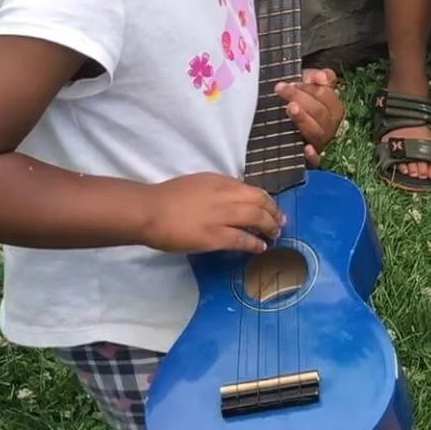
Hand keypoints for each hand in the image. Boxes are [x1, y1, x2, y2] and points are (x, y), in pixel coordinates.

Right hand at [143, 173, 283, 253]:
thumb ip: (217, 189)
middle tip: (280, 223)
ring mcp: (221, 216)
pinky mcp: (215, 236)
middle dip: (274, 213)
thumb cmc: (168, 197)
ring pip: (256, 218)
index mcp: (220, 181)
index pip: (252, 189)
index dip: (266, 200)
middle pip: (260, 202)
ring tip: (275, 236)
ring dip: (269, 228)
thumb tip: (233, 198)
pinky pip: (243, 239)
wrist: (150, 210)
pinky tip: (261, 248)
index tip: (272, 208)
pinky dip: (255, 243)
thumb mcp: (198, 183)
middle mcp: (225, 195)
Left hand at [276, 68, 343, 165]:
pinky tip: (307, 150)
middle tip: (281, 88)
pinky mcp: (312, 159)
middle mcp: (329, 125)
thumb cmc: (298, 101)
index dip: (310, 87)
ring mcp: (321, 142)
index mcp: (332, 106)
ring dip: (304, 119)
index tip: (291, 82)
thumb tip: (321, 78)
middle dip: (300, 97)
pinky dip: (313, 156)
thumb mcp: (306, 83)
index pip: (325, 94)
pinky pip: (317, 161)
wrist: (283, 127)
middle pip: (320, 111)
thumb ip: (314, 76)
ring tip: (291, 108)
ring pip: (317, 131)